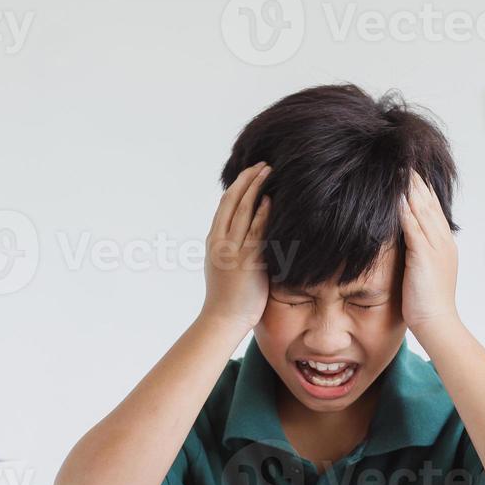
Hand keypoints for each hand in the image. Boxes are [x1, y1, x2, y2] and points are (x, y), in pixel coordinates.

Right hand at [200, 162, 271, 331]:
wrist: (222, 320)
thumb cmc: (227, 297)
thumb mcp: (223, 265)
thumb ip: (232, 247)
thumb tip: (246, 234)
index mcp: (214, 240)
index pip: (224, 205)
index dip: (238, 186)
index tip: (250, 173)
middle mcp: (220, 241)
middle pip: (233, 202)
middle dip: (247, 180)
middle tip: (262, 165)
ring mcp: (232, 250)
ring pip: (243, 211)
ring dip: (256, 188)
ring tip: (269, 172)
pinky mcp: (246, 261)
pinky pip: (255, 232)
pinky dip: (262, 213)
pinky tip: (271, 199)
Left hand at [398, 170, 458, 334]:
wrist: (438, 324)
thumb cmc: (427, 305)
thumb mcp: (424, 273)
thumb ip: (417, 254)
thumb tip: (406, 246)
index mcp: (444, 244)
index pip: (432, 208)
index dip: (421, 188)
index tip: (409, 171)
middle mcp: (443, 240)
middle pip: (428, 202)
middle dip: (415, 180)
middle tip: (403, 159)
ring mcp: (436, 246)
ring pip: (422, 208)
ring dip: (410, 187)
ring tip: (399, 167)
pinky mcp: (424, 255)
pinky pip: (413, 225)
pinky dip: (405, 208)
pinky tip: (395, 195)